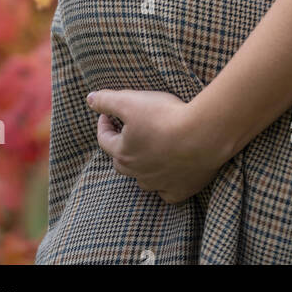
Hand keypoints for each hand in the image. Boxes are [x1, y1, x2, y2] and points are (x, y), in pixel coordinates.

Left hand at [86, 88, 228, 203]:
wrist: (203, 135)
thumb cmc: (165, 117)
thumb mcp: (131, 101)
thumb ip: (106, 100)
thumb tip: (89, 99)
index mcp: (123, 152)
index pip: (105, 139)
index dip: (104, 122)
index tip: (107, 112)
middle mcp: (137, 173)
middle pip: (121, 161)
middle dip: (121, 145)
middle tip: (128, 130)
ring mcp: (158, 184)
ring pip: (142, 178)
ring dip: (142, 165)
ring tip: (149, 150)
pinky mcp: (179, 190)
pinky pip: (166, 192)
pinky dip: (165, 184)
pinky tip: (169, 174)